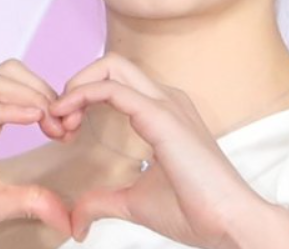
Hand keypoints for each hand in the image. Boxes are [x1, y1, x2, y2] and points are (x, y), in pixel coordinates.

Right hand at [0, 59, 72, 248]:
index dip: (47, 96)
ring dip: (32, 97)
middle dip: (43, 89)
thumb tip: (67, 217)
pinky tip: (33, 118)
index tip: (69, 126)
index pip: (16, 83)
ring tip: (54, 122)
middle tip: (65, 122)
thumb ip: (31, 200)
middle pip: (8, 72)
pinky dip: (8, 110)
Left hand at [49, 52, 276, 247]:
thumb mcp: (135, 202)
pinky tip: (66, 117)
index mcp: (162, 110)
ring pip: (111, 65)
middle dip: (77, 83)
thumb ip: (103, 201)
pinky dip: (83, 95)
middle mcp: (164, 97)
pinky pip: (113, 89)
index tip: (63, 129)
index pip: (114, 81)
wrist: (231, 225)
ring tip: (59, 120)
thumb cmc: (194, 211)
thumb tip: (76, 219)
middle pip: (111, 63)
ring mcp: (165, 102)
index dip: (82, 96)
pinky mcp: (161, 115)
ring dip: (77, 87)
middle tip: (58, 120)